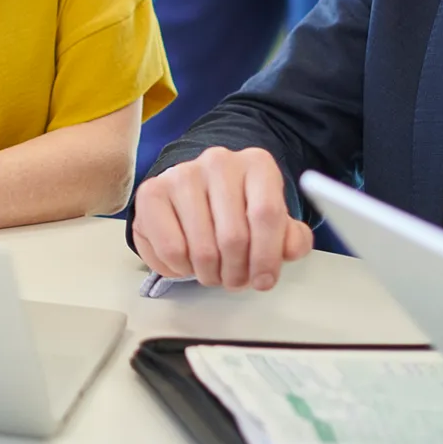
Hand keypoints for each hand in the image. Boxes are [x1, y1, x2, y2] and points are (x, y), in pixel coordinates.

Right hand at [131, 146, 313, 290]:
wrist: (195, 193)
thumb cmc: (238, 211)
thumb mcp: (272, 223)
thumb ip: (290, 238)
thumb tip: (290, 248)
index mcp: (257, 164)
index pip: (266, 214)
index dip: (267, 257)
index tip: (264, 281)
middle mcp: (218, 162)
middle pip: (234, 236)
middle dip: (237, 273)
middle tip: (235, 281)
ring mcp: (182, 174)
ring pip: (202, 248)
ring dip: (210, 274)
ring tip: (214, 273)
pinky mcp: (151, 192)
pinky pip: (170, 249)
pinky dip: (181, 269)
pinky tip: (188, 262)